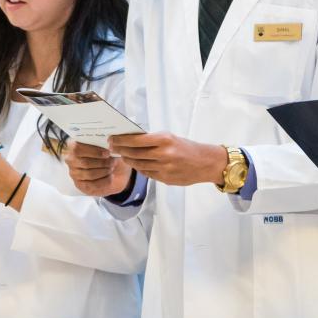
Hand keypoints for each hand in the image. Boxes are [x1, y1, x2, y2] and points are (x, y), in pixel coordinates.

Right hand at [65, 141, 133, 197]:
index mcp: (73, 146)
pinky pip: (93, 184)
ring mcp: (74, 173)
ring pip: (90, 174)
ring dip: (104, 171)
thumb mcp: (103, 147)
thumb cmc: (104, 154)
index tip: (107, 153)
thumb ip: (102, 145)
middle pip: (85, 163)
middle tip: (113, 161)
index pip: (78, 149)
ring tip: (112, 168)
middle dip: (102, 162)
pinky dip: (104, 180)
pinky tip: (111, 176)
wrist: (108, 169)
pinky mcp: (80, 185)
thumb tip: (109, 147)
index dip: (94, 151)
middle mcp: (70, 160)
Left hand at [107, 132, 224, 187]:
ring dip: (128, 160)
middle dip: (120, 150)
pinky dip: (140, 168)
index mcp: (164, 139)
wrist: (205, 163)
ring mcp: (164, 168)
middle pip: (134, 153)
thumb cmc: (187, 147)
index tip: (112, 139)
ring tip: (123, 156)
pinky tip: (136, 164)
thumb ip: (152, 140)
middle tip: (112, 148)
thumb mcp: (171, 138)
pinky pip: (147, 173)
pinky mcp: (165, 179)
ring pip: (138, 165)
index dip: (121, 140)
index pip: (135, 140)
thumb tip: (130, 140)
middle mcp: (163, 154)